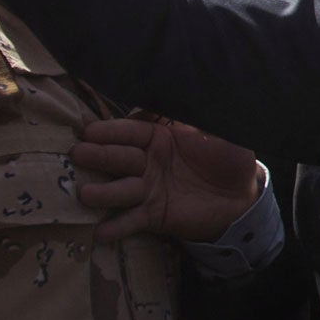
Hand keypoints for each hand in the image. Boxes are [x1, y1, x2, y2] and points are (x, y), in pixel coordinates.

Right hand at [72, 116, 264, 243]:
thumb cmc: (228, 156)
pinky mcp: (154, 215)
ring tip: (86, 193)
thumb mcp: (219, 130)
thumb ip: (198, 114)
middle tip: (78, 154)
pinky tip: (100, 232)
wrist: (242, 195)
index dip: (112, 131)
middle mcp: (148, 162)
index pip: (132, 130)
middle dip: (99, 155)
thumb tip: (187, 87)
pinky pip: (132, 220)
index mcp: (161, 136)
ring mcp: (148, 189)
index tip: (89, 131)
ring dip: (103, 192)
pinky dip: (117, 226)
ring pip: (122, 189)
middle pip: (120, 157)